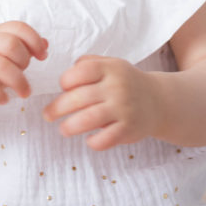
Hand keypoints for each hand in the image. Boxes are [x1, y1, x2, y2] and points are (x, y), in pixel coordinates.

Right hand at [0, 21, 48, 113]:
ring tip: (23, 93)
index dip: (34, 41)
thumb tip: (45, 44)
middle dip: (24, 62)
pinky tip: (3, 99)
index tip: (42, 57)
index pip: (18, 27)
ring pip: (0, 66)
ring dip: (17, 82)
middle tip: (26, 76)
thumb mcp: (8, 55)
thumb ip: (26, 48)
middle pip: (10, 44)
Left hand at [42, 55, 159, 150]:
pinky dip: (93, 142)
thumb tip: (66, 75)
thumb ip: (88, 63)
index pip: (80, 72)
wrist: (158, 101)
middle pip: (79, 97)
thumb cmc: (124, 82)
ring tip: (63, 129)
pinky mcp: (129, 129)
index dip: (66, 81)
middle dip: (57, 108)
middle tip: (48, 115)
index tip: (64, 88)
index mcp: (110, 68)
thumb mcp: (110, 64)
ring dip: (70, 126)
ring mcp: (123, 108)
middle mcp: (117, 87)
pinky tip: (88, 139)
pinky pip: (105, 139)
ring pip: (88, 119)